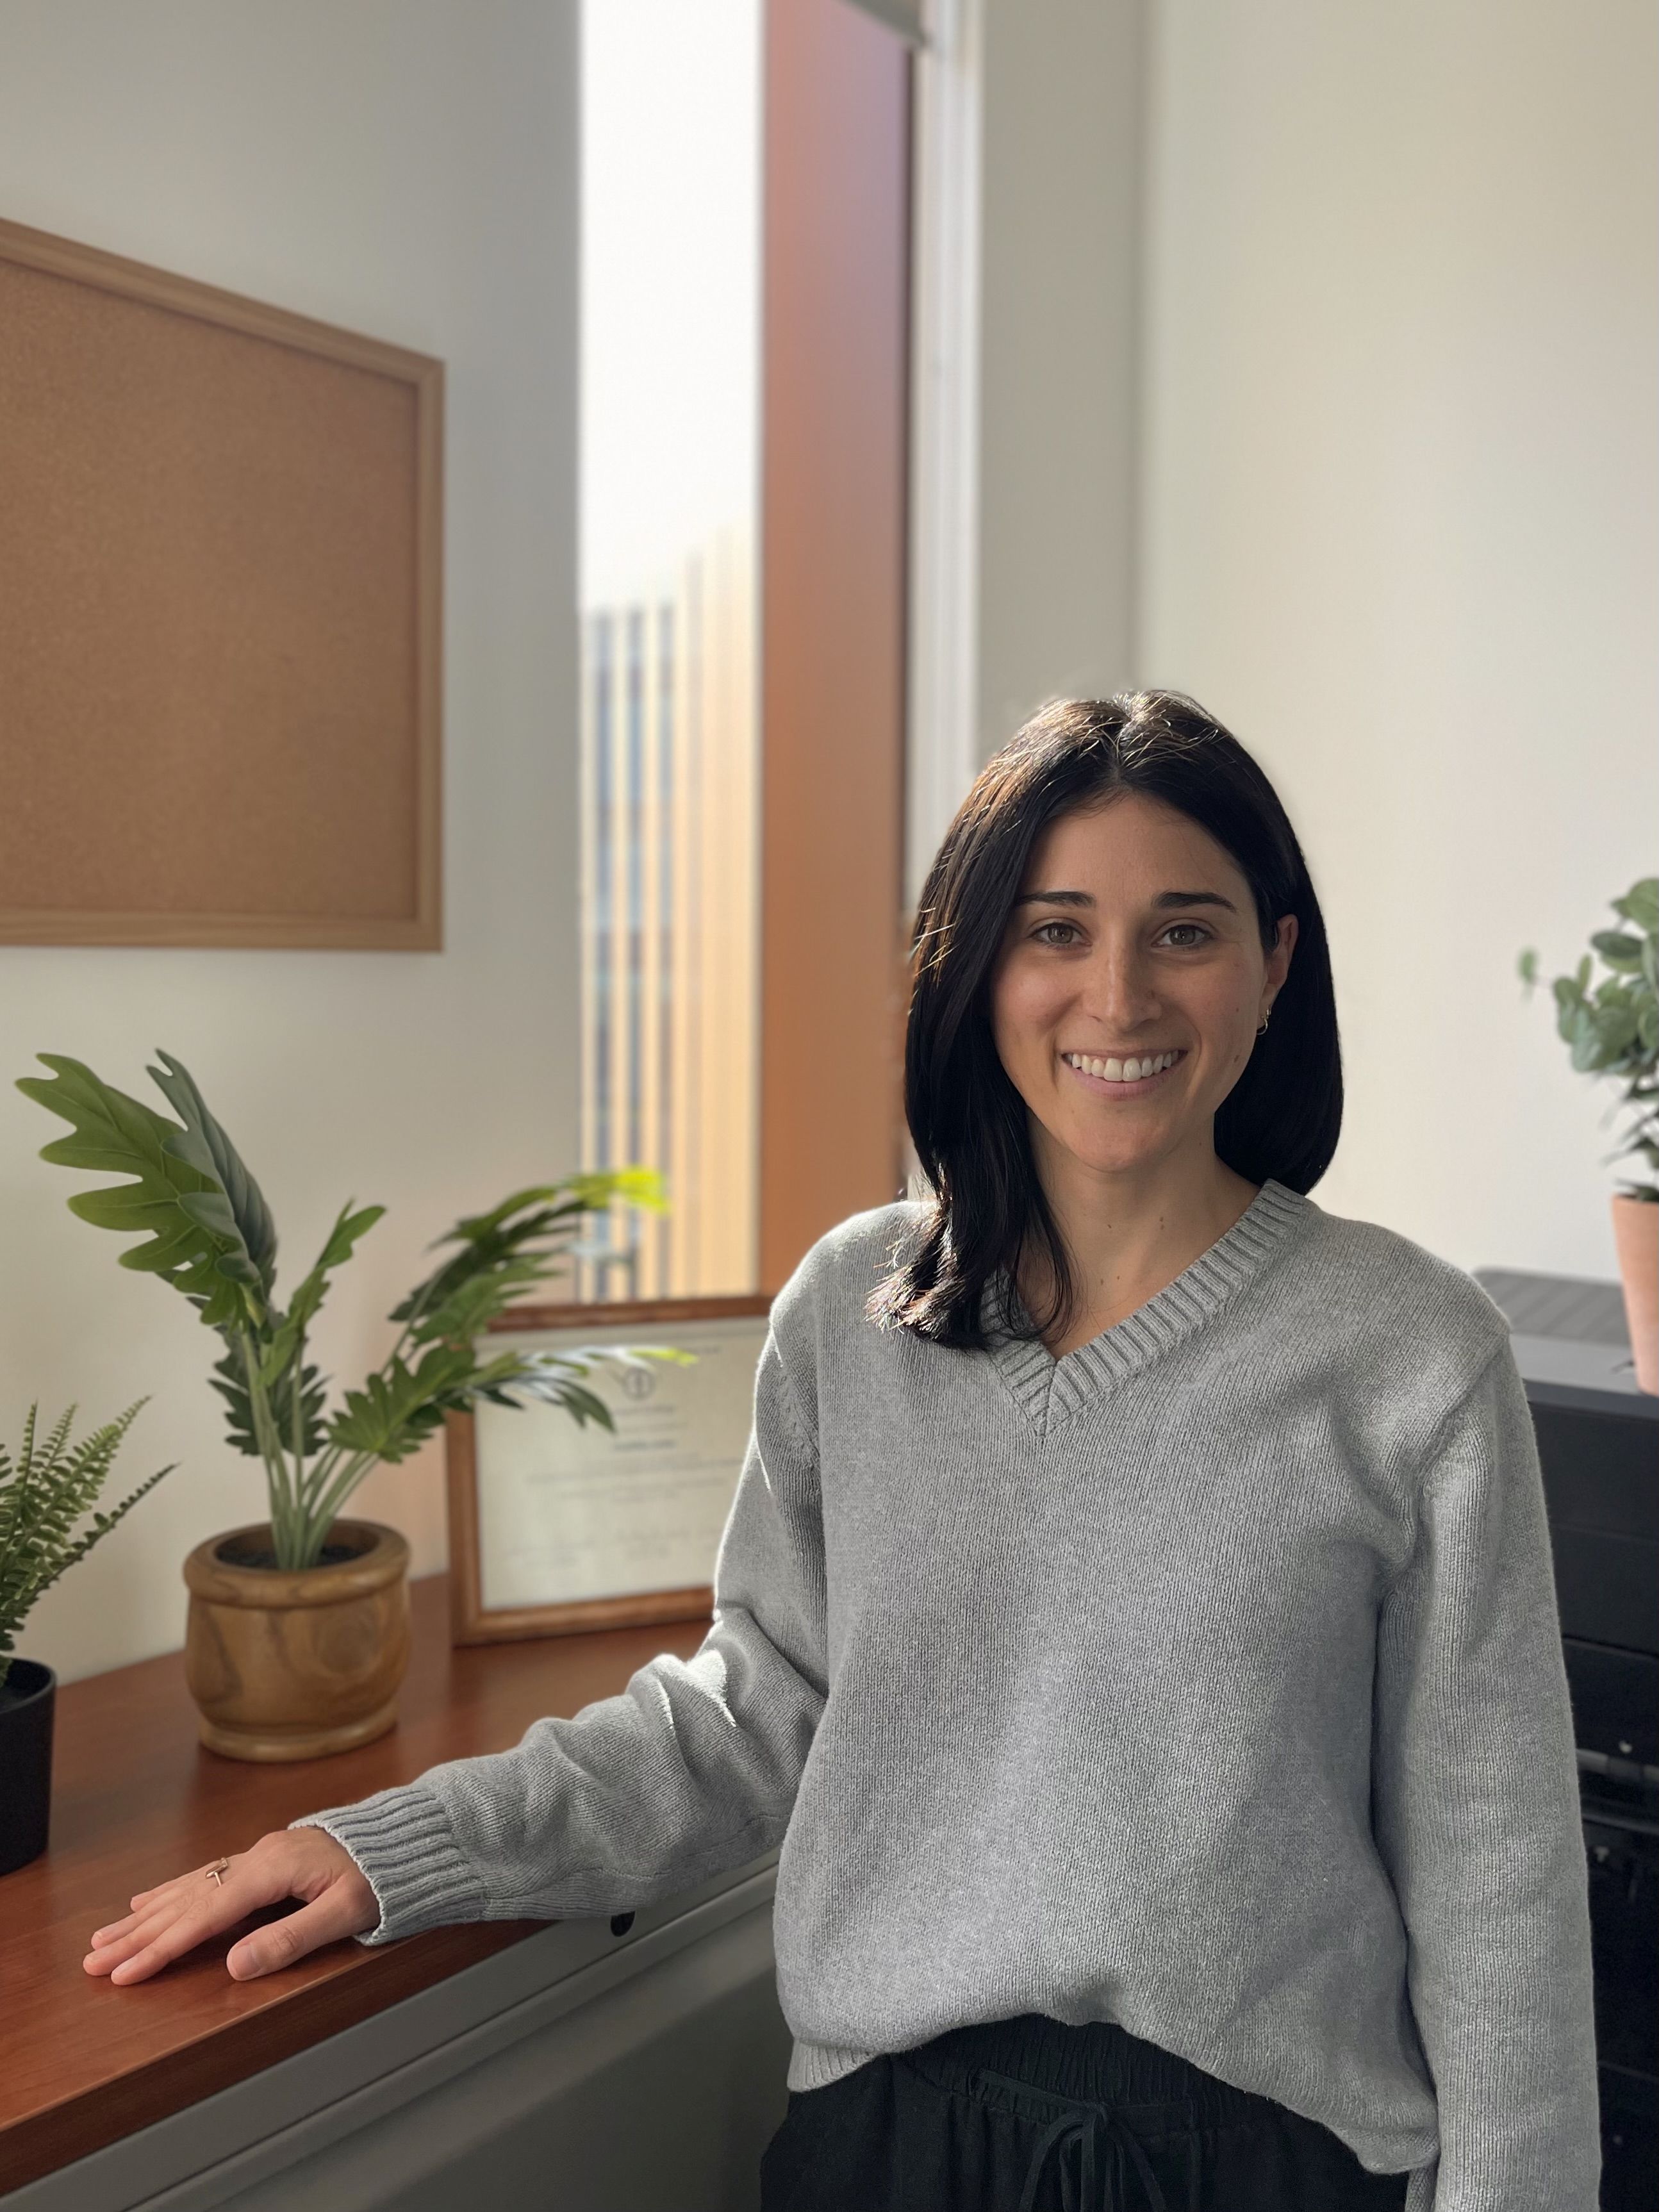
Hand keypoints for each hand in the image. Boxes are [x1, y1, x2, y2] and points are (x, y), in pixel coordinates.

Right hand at [83, 1827, 378, 1984]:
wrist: (405, 1840)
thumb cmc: (382, 1878)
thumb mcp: (345, 1913)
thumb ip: (291, 1939)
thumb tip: (235, 1965)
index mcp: (271, 1870)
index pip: (205, 1916)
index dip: (162, 1947)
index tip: (124, 1973)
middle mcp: (256, 1859)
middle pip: (187, 1901)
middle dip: (138, 1934)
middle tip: (92, 1960)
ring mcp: (257, 1856)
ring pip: (190, 1888)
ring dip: (146, 1915)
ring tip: (106, 1936)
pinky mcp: (262, 1860)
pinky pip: (204, 1878)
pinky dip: (170, 1893)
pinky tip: (149, 1901)